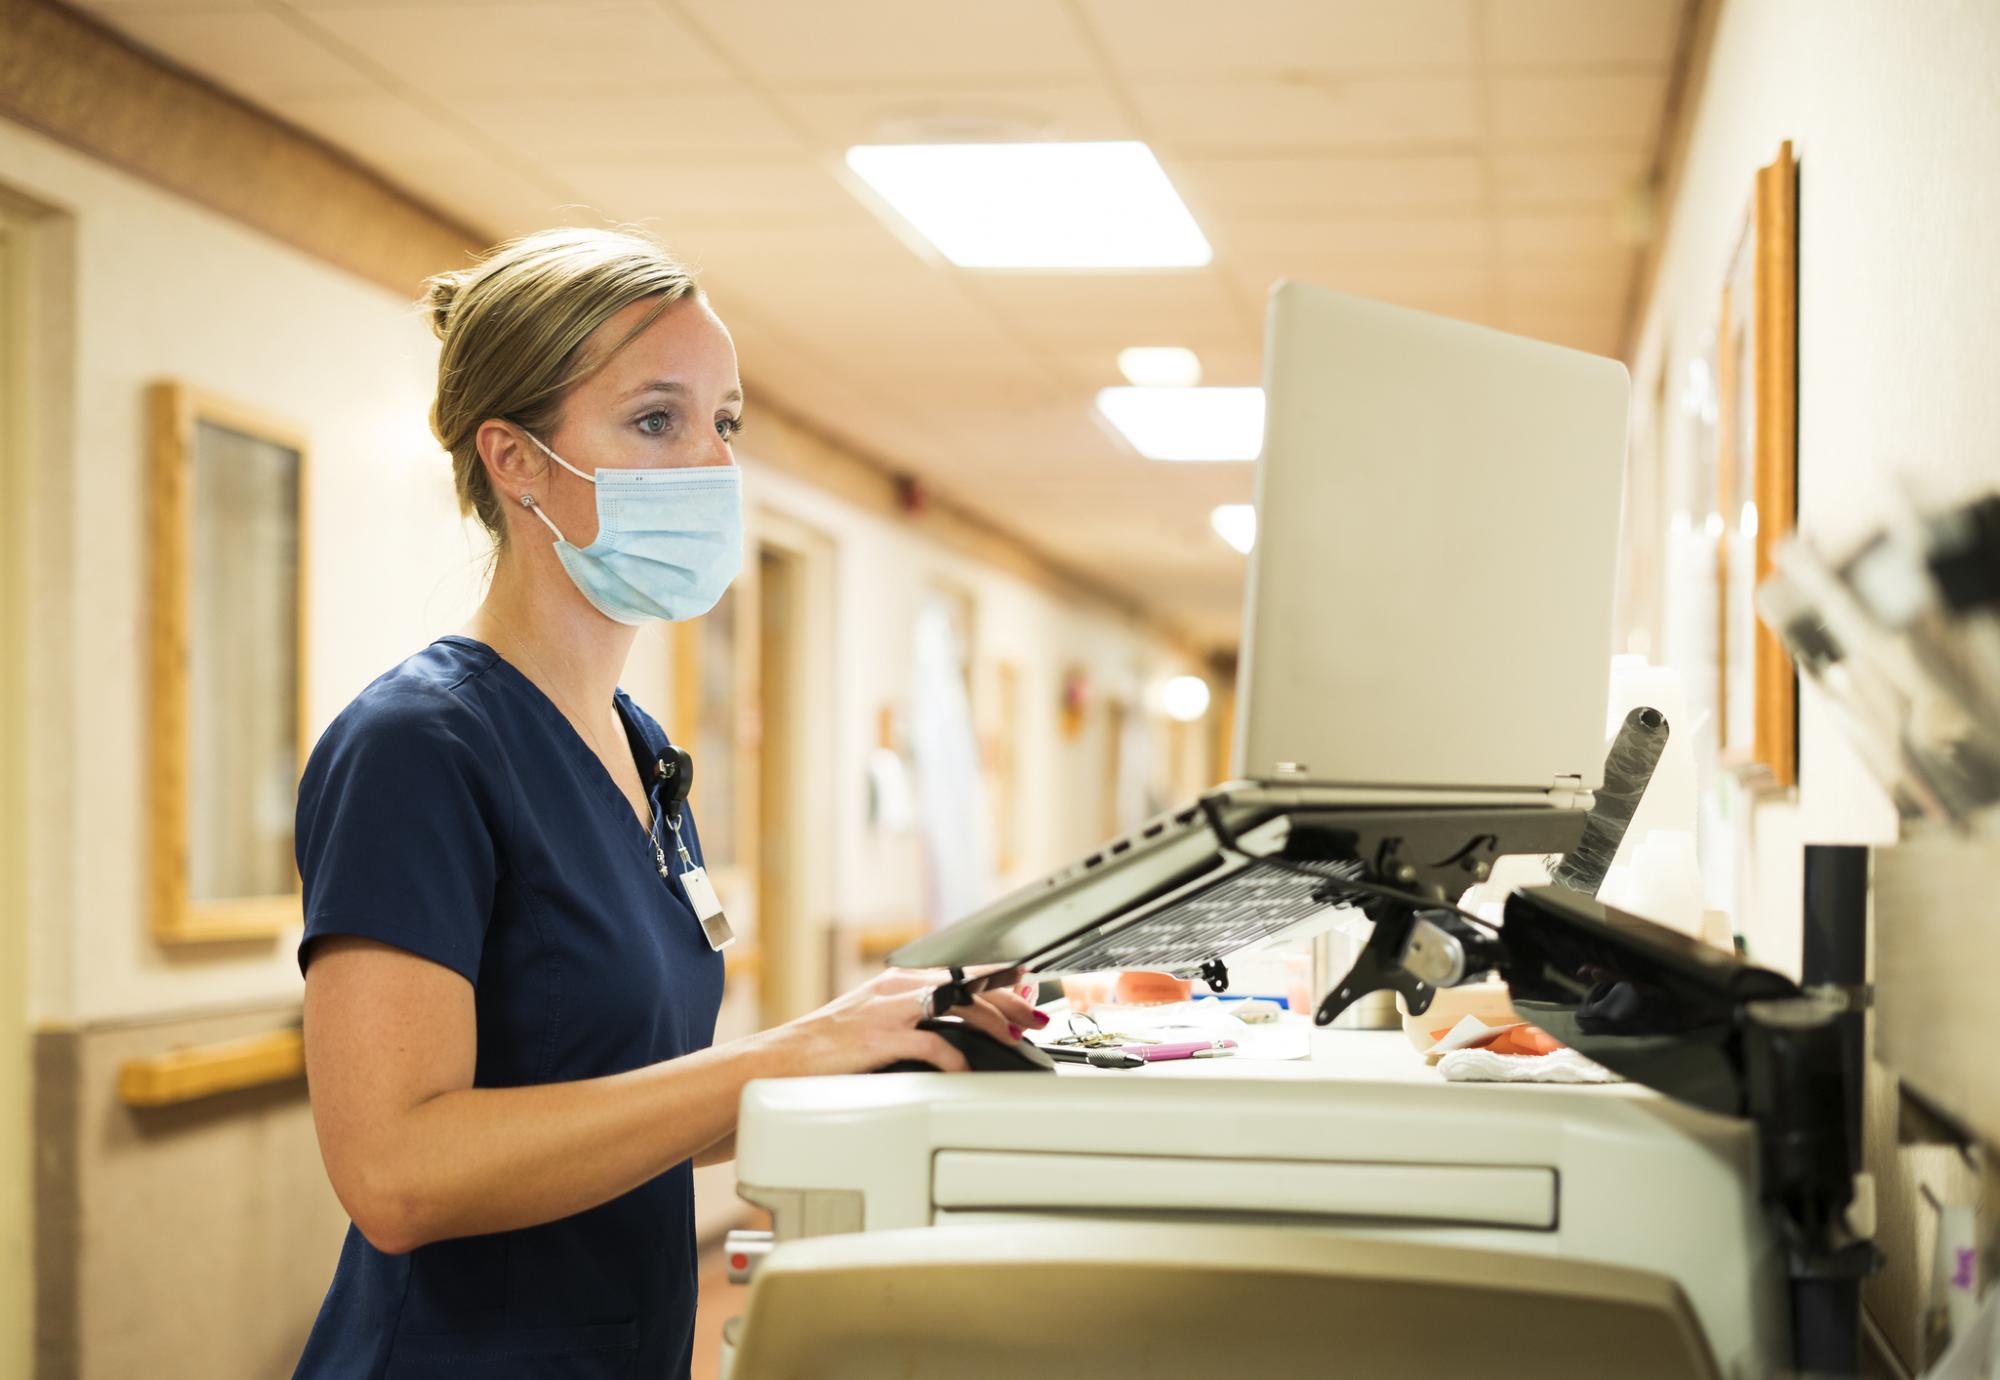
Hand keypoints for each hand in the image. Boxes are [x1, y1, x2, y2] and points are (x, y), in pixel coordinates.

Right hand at [778, 968, 1046, 1075]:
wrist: (784, 1058)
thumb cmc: (827, 1046)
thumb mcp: (874, 1020)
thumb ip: (913, 1019)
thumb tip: (953, 1030)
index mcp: (899, 982)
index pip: (960, 972)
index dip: (999, 978)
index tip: (1028, 984)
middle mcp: (899, 989)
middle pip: (968, 987)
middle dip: (1009, 1002)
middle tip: (1035, 1018)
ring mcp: (891, 1012)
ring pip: (958, 1008)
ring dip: (994, 1023)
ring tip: (1015, 1038)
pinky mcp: (882, 1038)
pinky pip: (932, 1045)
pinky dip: (956, 1057)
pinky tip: (967, 1068)